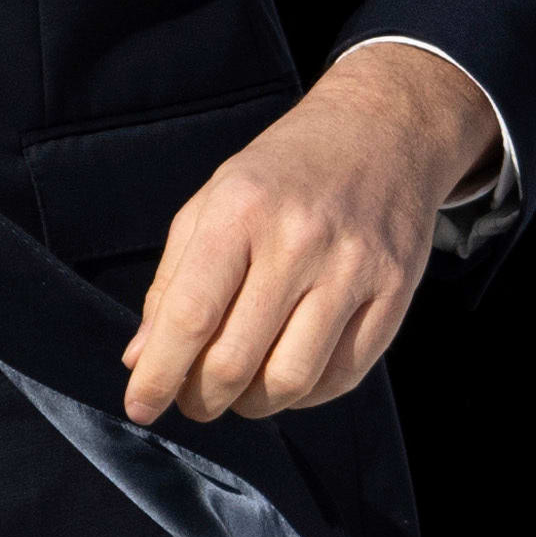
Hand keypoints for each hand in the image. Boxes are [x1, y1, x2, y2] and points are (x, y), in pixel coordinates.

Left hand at [123, 42, 496, 425]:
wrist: (381, 130)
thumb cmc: (283, 173)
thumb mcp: (213, 202)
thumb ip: (172, 281)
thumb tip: (141, 358)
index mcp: (240, 210)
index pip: (190, 315)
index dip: (159, 374)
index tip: (139, 406)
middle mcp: (299, 239)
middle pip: (237, 360)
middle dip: (202, 399)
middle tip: (192, 400)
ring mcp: (354, 267)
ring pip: (291, 380)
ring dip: (253, 405)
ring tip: (238, 392)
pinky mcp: (395, 291)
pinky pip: (344, 376)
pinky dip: (306, 395)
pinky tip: (286, 375)